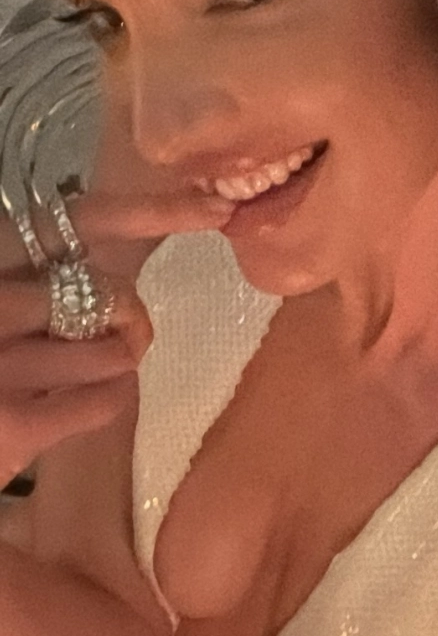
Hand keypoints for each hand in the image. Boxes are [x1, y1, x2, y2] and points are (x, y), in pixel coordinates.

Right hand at [0, 192, 232, 485]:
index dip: (157, 211)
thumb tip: (126, 264)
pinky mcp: (13, 427)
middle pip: (113, 295)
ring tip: (79, 365)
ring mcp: (3, 366)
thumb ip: (46, 269)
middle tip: (110, 330)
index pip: (86, 220)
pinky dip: (112, 394)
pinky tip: (83, 394)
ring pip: (117, 351)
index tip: (218, 208)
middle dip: (127, 314)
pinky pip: (107, 399)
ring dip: (116, 357)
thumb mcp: (7, 289)